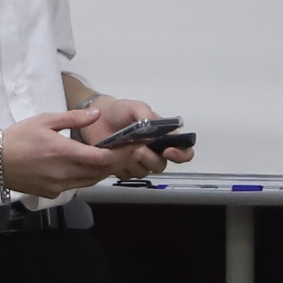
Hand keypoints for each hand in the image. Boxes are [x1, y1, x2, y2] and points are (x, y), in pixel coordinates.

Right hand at [0, 110, 125, 195]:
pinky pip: (77, 186)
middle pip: (101, 172)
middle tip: (127, 150)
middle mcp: (64, 173)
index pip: (102, 158)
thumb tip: (97, 114)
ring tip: (113, 157)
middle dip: (117, 161)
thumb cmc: (17, 138)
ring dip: (104, 170)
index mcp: (63, 153)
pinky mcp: (52, 193)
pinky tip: (88, 166)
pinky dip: (88, 177)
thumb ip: (73, 118)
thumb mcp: (45, 120)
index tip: (133, 145)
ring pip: (91, 181)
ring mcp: (58, 186)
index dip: (121, 153)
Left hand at [60, 98, 176, 182]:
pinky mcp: (125, 168)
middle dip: (148, 157)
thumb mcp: (134, 107)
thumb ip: (146, 113)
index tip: (168, 151)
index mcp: (164, 136)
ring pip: (143, 172)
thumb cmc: (119, 112)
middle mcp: (155, 151)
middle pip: (161, 165)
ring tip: (121, 147)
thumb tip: (153, 123)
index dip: (181, 155)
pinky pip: (127, 175)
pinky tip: (114, 153)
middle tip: (137, 147)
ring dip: (132, 161)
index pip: (184, 150)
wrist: (98, 119)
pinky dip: (120, 166)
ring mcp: (140, 162)